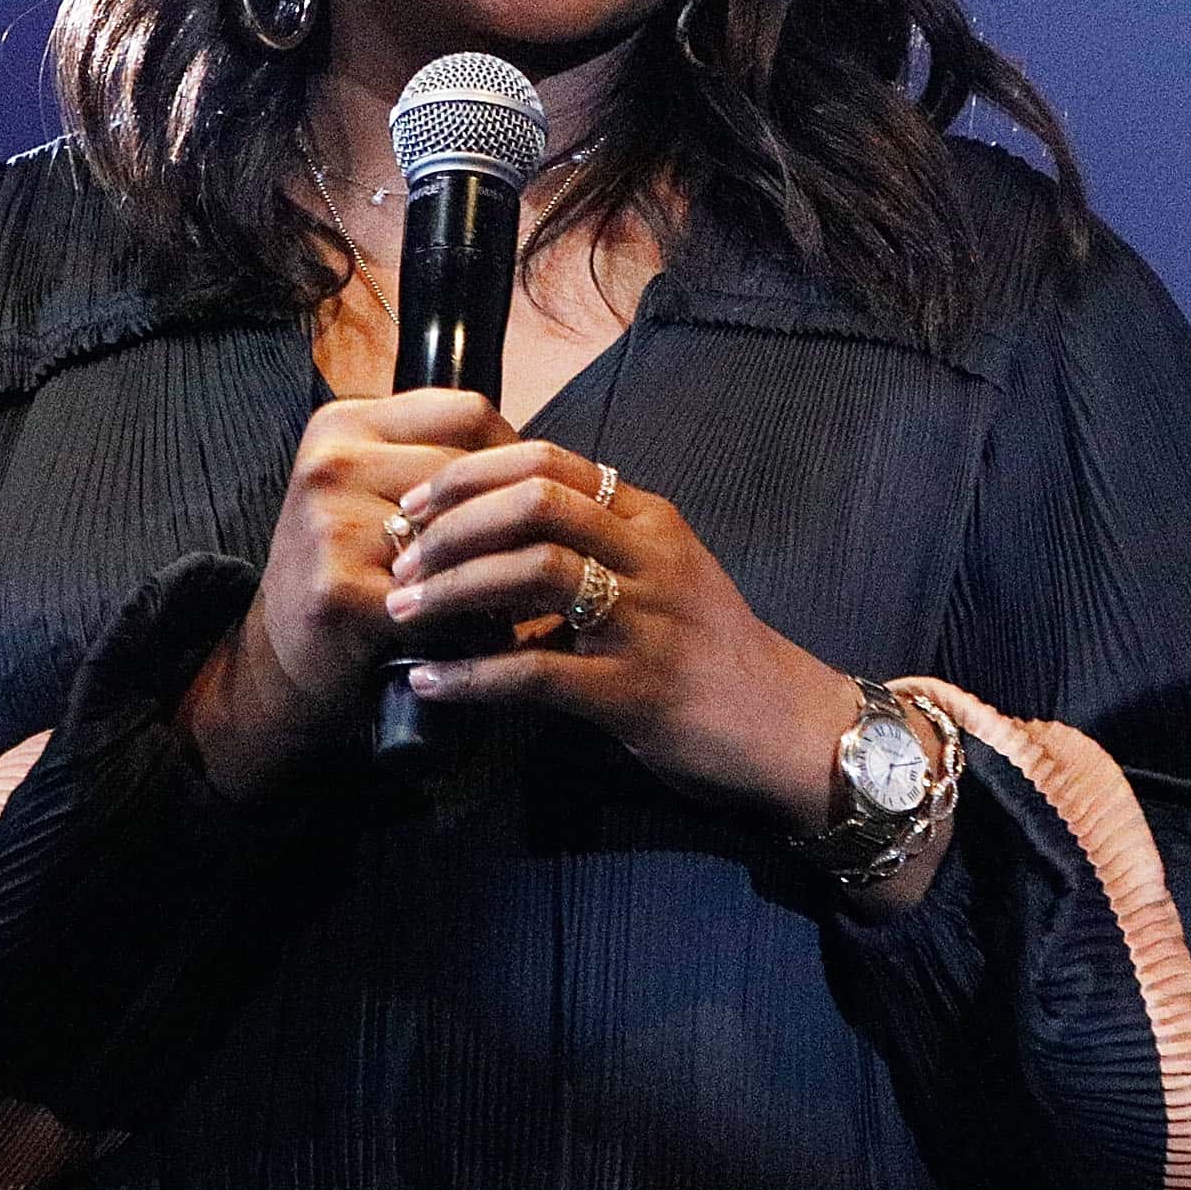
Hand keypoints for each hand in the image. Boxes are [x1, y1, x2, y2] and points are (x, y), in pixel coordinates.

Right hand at [179, 389, 513, 800]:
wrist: (277, 656)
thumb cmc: (347, 568)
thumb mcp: (372, 490)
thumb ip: (434, 460)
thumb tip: (538, 456)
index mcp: (344, 423)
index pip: (466, 412)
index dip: (516, 452)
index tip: (535, 492)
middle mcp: (331, 461)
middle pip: (468, 473)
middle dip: (514, 516)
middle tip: (547, 551)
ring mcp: (329, 522)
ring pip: (461, 535)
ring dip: (503, 569)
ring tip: (528, 594)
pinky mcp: (337, 586)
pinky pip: (440, 598)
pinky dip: (474, 622)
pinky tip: (488, 634)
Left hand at [381, 441, 863, 836]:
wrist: (789, 729)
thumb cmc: (711, 653)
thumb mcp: (661, 576)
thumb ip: (595, 545)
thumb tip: (491, 530)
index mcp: (649, 520)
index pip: (549, 461)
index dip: (470, 473)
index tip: (417, 503)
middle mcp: (650, 556)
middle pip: (537, 501)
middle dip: (453, 522)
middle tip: (401, 556)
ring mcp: (647, 622)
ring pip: (536, 571)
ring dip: (454, 587)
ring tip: (401, 611)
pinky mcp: (638, 692)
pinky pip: (539, 672)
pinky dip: (473, 675)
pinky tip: (429, 682)